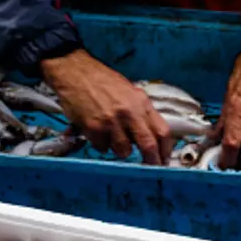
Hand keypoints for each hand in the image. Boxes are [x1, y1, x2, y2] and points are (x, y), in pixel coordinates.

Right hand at [41, 50, 172, 164]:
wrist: (75, 72)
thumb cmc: (101, 81)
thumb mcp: (129, 92)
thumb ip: (140, 112)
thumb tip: (151, 136)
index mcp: (141, 103)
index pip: (162, 131)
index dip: (165, 150)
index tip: (163, 159)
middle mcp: (129, 113)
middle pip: (148, 145)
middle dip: (151, 161)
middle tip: (149, 168)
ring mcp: (111, 122)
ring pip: (123, 151)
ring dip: (120, 150)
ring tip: (112, 137)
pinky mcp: (94, 128)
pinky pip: (103, 148)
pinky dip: (101, 144)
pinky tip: (97, 132)